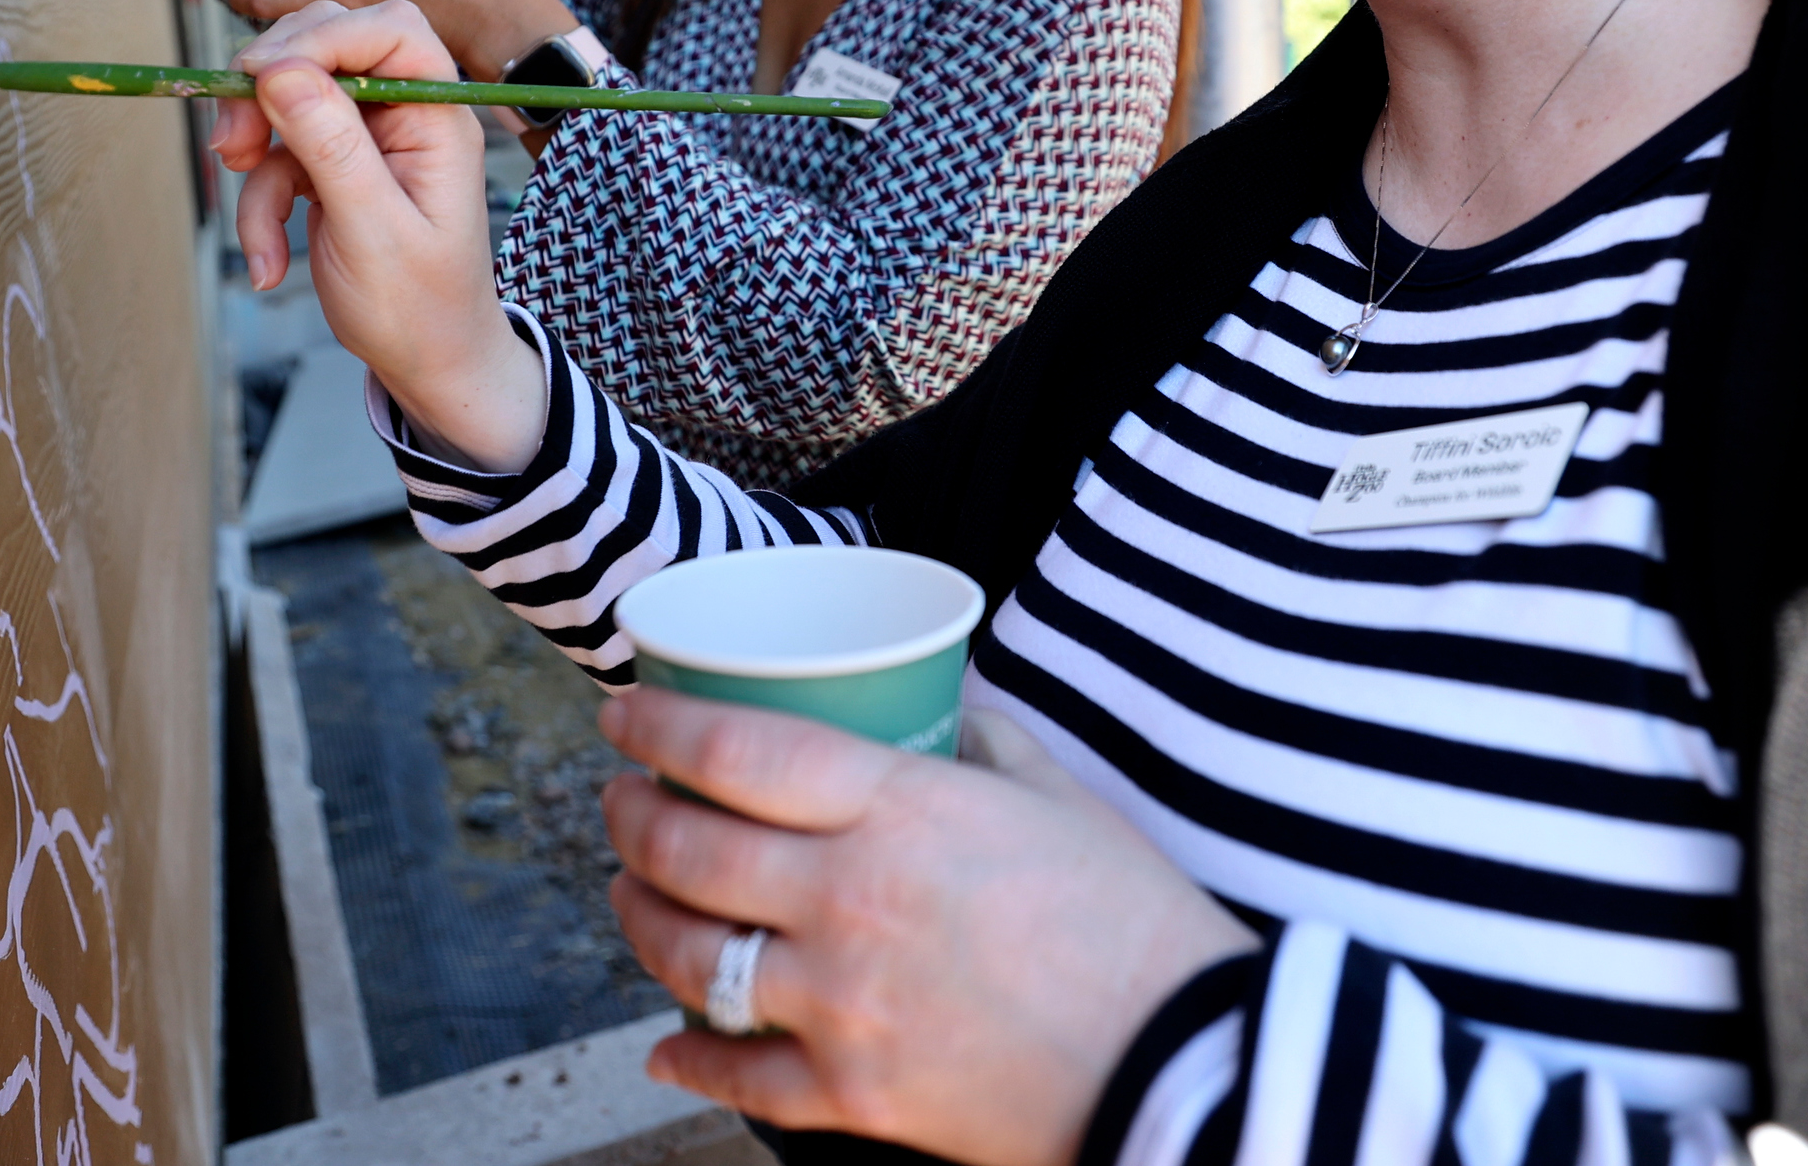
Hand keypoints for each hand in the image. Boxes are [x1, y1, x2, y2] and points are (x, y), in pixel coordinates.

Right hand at [213, 0, 547, 468]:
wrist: (427, 365)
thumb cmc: (420, 305)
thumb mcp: (371, 229)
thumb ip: (329, 145)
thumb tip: (279, 72)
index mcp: (438, 116)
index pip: (388, 29)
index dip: (322, 37)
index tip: (262, 78)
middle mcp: (404, 114)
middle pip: (327, 47)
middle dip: (270, 91)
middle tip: (232, 145)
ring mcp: (366, 138)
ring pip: (288, 102)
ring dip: (256, 159)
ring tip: (253, 228)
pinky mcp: (333, 165)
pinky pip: (278, 155)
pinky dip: (259, 203)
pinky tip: (266, 262)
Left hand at [598, 694, 1257, 1165]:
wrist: (1188, 1063)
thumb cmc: (1135, 922)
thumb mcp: (1058, 794)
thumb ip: (984, 741)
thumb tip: (940, 707)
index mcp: (899, 812)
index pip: (736, 751)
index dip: (658, 726)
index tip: (623, 711)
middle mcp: (850, 902)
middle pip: (686, 851)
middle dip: (628, 817)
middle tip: (619, 799)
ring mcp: (844, 1007)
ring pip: (688, 958)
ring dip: (638, 921)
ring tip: (630, 896)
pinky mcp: (856, 1098)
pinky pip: (738, 1077)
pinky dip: (687, 1056)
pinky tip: (665, 1041)